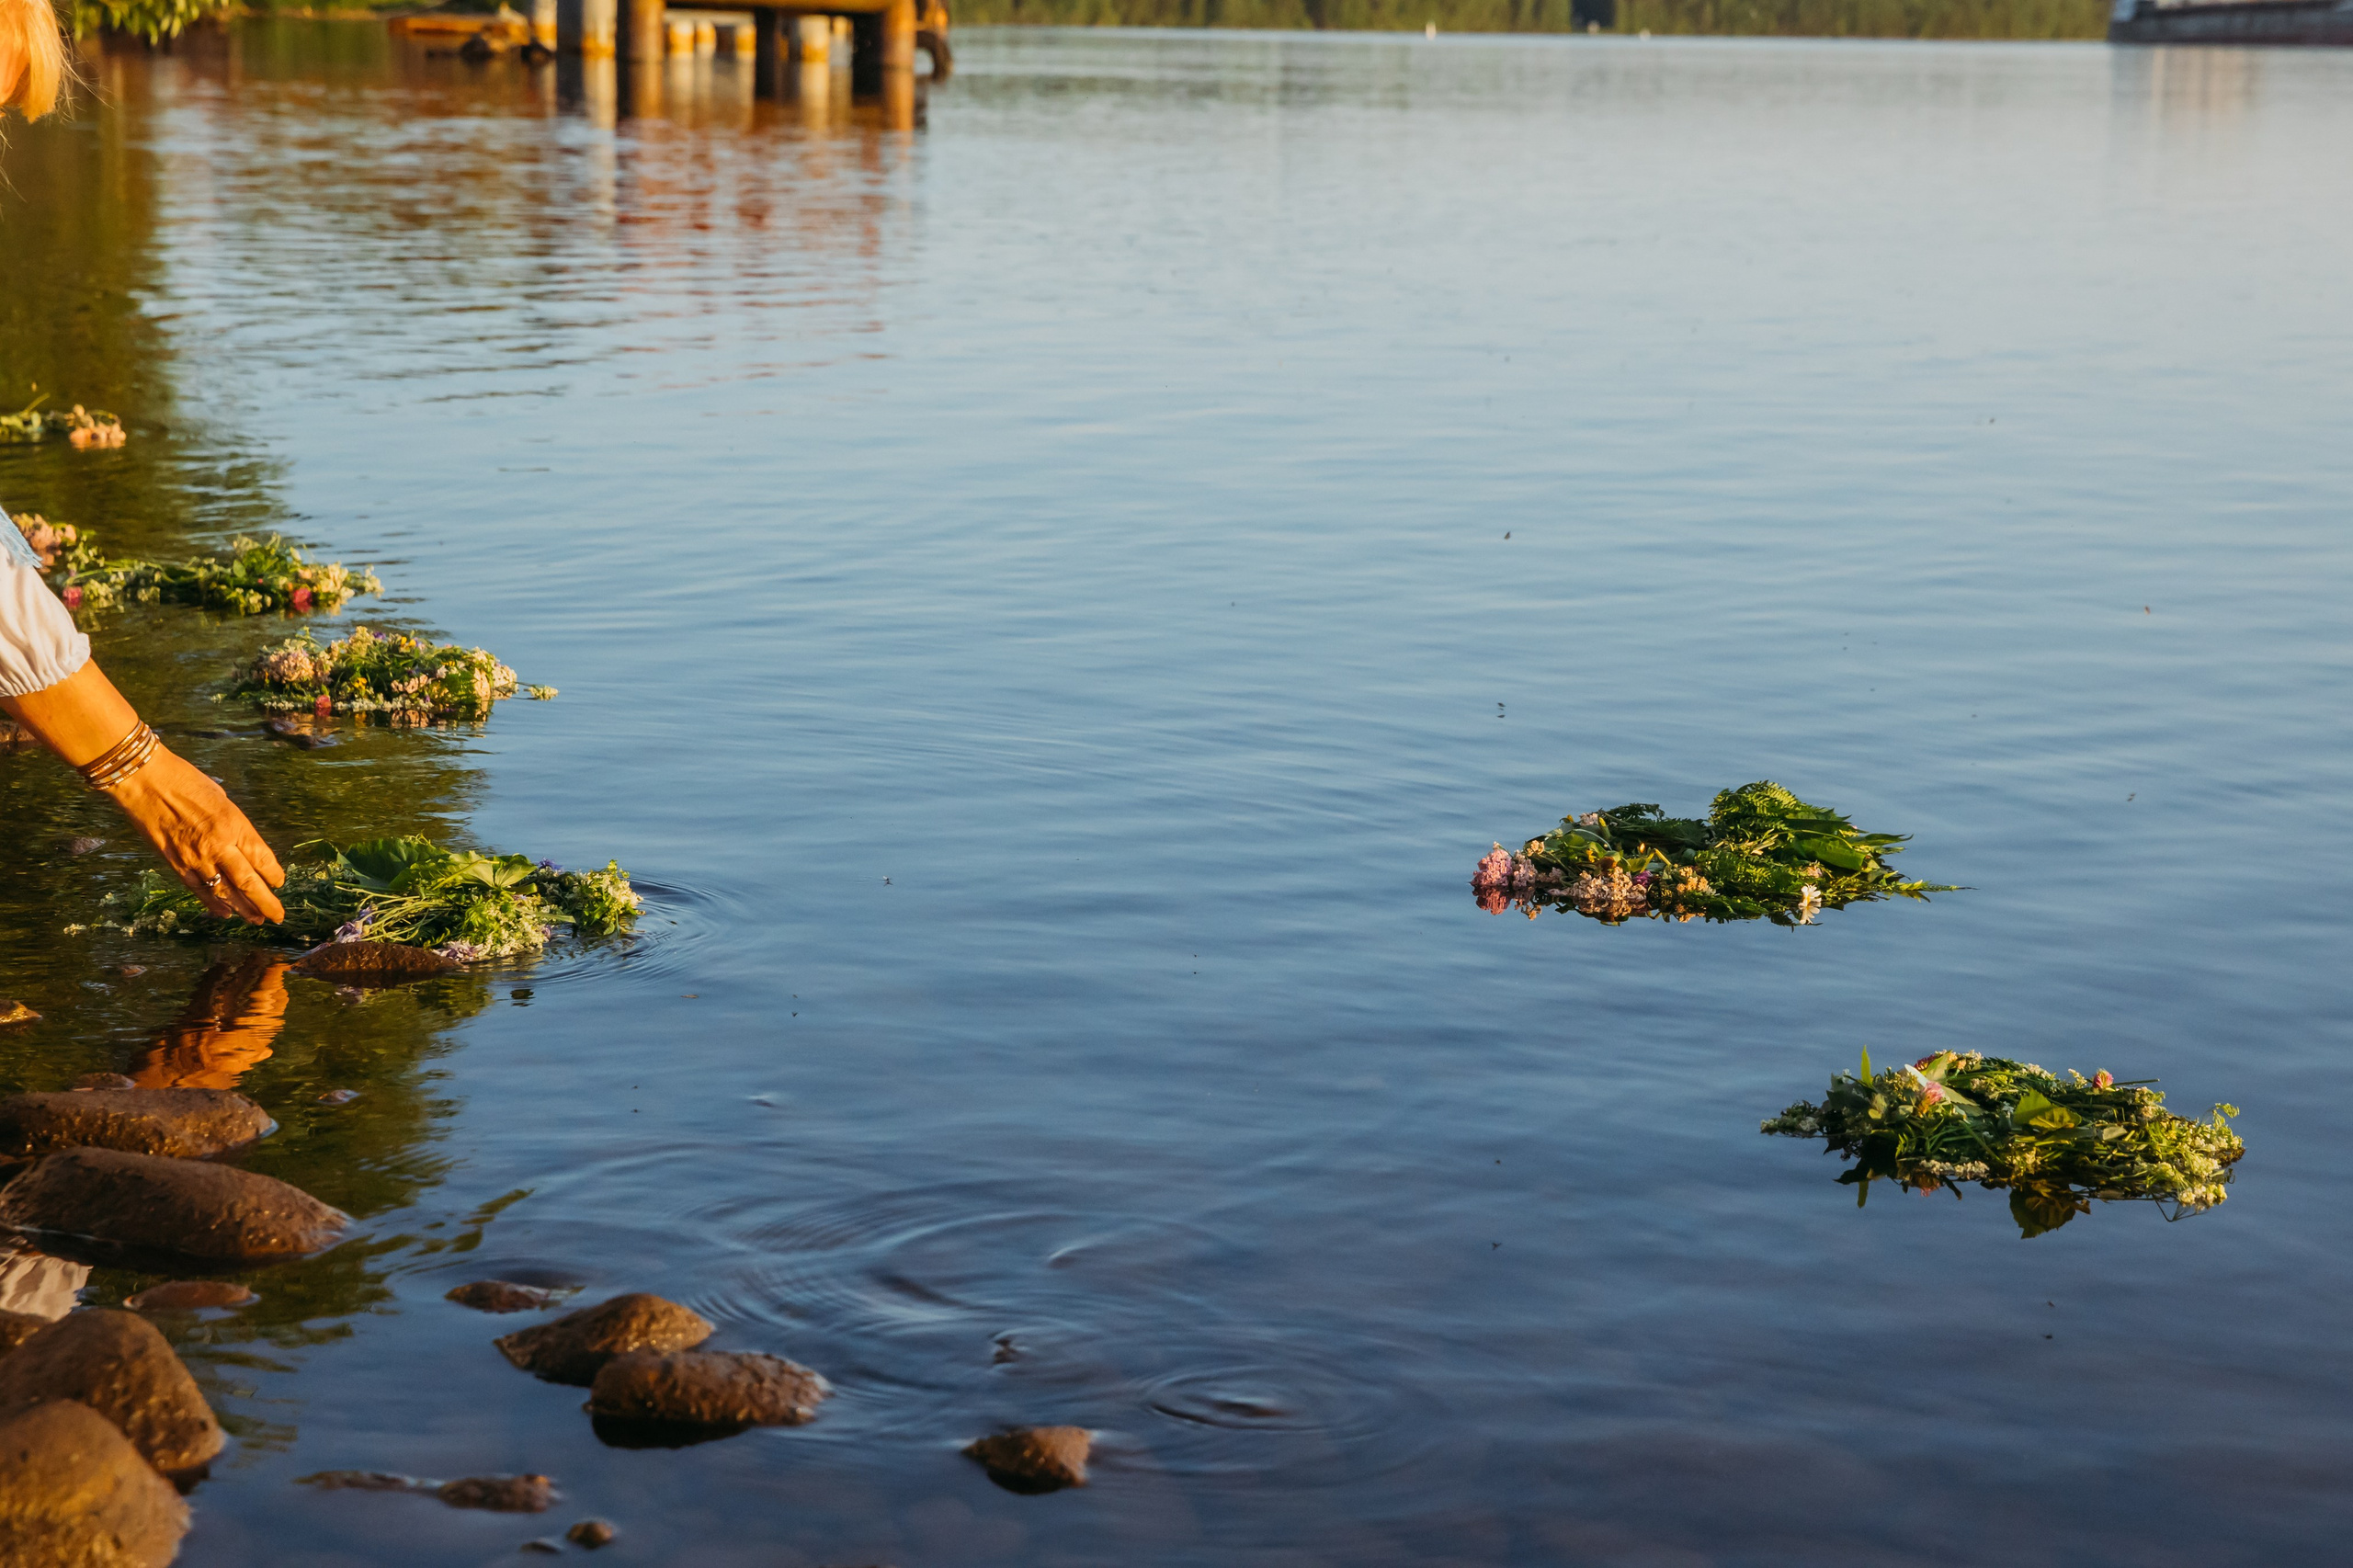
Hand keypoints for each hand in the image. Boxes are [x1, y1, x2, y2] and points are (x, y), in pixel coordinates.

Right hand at [107, 747, 286, 923]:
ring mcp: (195, 858)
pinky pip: (197, 890)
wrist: (143, 780)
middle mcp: (218, 845)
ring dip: (243, 909)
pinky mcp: (174, 864)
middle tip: (277, 916)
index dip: (274, 875)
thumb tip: (243, 844)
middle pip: (248, 882)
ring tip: (256, 920)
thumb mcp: (222, 799)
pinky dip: (213, 904)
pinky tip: (225, 913)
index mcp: (234, 825)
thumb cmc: (184, 780)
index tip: (279, 883)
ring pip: (224, 892)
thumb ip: (233, 825)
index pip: (262, 859)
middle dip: (266, 903)